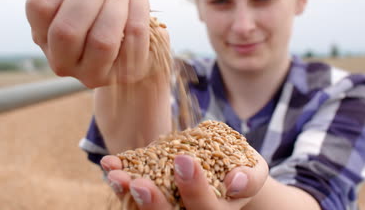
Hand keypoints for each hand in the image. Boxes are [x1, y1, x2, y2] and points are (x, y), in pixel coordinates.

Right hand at [18, 0, 165, 87]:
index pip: (39, 7)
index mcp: (42, 37)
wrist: (133, 46)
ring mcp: (94, 73)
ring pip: (102, 40)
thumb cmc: (96, 14)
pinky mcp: (125, 73)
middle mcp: (62, 62)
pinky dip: (137, 7)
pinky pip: (133, 38)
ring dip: (114, 3)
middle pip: (66, 30)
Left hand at [100, 150, 268, 209]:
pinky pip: (132, 197)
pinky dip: (121, 182)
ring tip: (116, 175)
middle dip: (154, 204)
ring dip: (128, 194)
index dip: (195, 189)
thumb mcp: (254, 169)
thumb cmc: (240, 170)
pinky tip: (110, 164)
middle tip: (139, 184)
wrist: (222, 172)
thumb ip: (250, 177)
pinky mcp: (152, 200)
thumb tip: (235, 181)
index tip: (185, 160)